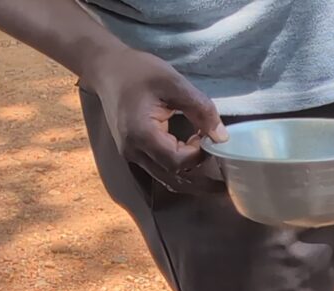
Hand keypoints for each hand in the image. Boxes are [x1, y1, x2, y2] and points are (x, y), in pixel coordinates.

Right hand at [81, 46, 224, 191]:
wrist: (106, 68)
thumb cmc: (139, 71)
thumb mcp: (174, 83)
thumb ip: (200, 109)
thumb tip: (222, 137)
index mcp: (141, 134)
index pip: (178, 161)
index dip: (199, 155)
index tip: (210, 138)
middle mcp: (134, 151)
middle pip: (173, 178)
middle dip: (201, 179)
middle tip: (226, 180)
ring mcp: (131, 154)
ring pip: (166, 178)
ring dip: (191, 178)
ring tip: (215, 175)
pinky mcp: (133, 152)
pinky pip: (159, 170)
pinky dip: (179, 170)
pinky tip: (195, 161)